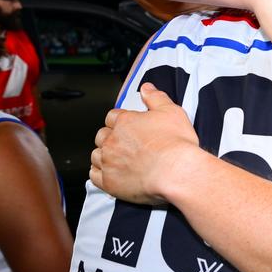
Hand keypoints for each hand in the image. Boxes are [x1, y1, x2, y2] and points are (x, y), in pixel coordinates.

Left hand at [90, 83, 199, 203]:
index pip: (112, 116)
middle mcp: (113, 140)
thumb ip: (156, 97)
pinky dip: (99, 174)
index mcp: (125, 122)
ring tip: (116, 158)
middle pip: (102, 135)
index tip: (127, 125)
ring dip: (103, 155)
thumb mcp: (171, 111)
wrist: (176, 171)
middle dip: (110, 137)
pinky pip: (94, 176)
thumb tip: (146, 88)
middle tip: (124, 142)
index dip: (120, 120)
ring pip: (95, 155)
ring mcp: (109, 162)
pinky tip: (108, 173)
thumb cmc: (175, 144)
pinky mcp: (109, 182)